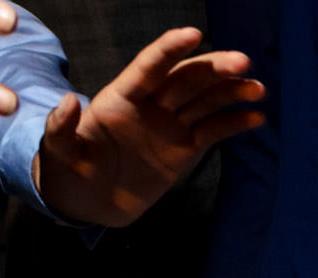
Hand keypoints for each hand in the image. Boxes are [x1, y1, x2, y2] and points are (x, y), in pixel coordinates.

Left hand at [34, 29, 264, 226]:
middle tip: (242, 62)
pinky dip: (234, 123)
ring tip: (258, 89)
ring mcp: (170, 126)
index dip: (170, 49)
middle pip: (186, 79)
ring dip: (232, 92)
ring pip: (205, 101)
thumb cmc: (68, 172)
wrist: (88, 203)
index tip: (194, 33)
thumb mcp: (59, 151)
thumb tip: (69, 101)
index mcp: (121, 99)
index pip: (149, 67)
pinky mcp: (184, 149)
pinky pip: (213, 131)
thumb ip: (62, 127)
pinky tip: (256, 117)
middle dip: (214, 68)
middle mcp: (150, 106)